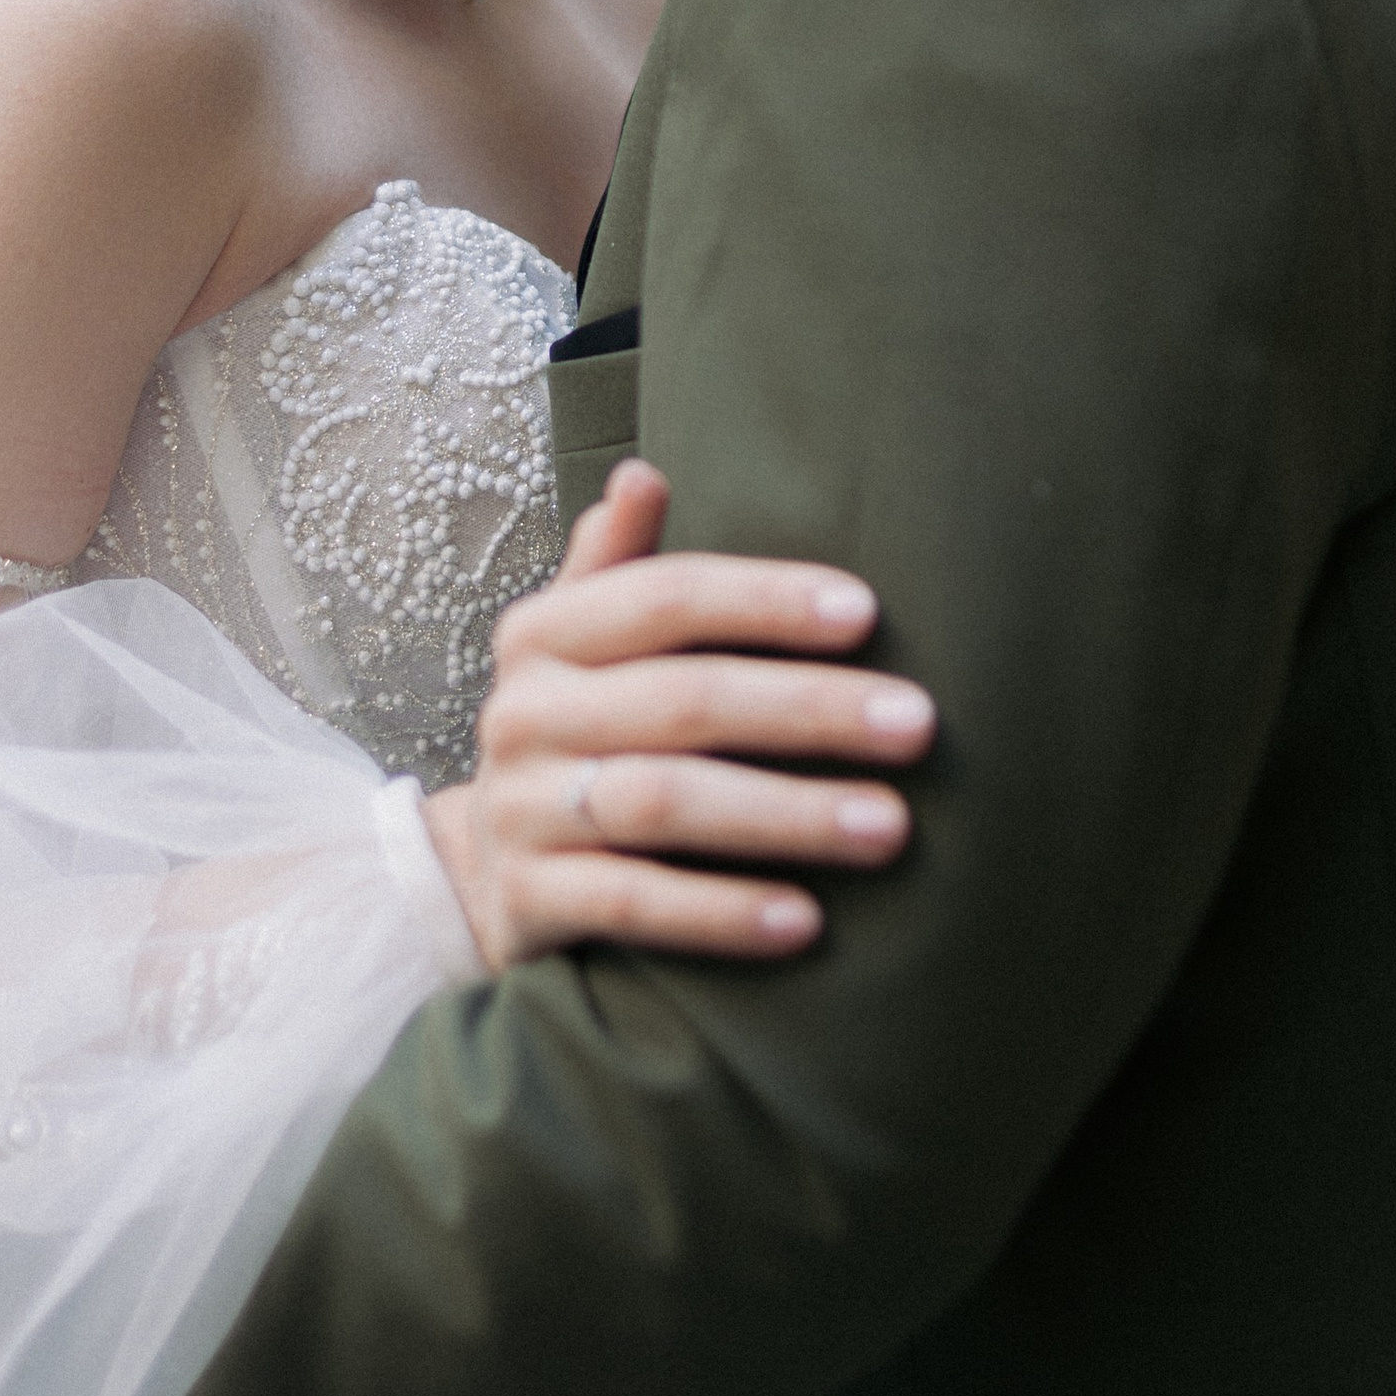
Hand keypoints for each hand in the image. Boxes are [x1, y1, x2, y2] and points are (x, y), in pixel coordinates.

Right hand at [425, 461, 933, 970]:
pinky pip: (634, 904)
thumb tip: (644, 475)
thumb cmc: (573, 738)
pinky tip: (806, 920)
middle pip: (683, 699)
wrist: (477, 876)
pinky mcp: (528, 902)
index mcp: (544, 634)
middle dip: (808, 709)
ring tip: (889, 826)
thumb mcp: (579, 645)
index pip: (665, 597)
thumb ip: (617, 566)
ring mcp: (522, 810)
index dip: (764, 600)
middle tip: (918, 724)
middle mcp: (523, 713)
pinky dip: (721, 912)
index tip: (867, 612)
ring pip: (663, 803)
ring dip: (786, 814)